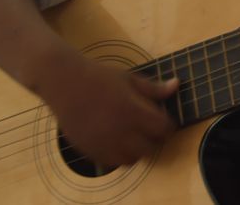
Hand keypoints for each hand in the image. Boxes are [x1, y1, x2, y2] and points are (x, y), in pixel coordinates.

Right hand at [36, 55, 177, 167]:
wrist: (64, 82)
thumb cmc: (99, 77)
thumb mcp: (129, 78)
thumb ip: (154, 88)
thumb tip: (176, 85)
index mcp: (133, 111)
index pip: (163, 129)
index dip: (168, 125)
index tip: (164, 120)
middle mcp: (119, 130)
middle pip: (151, 148)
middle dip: (155, 139)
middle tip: (150, 129)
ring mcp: (103, 142)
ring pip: (132, 159)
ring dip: (138, 149)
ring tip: (134, 135)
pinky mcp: (89, 149)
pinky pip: (112, 162)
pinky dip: (120, 155)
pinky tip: (118, 140)